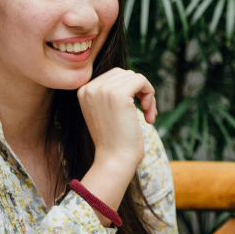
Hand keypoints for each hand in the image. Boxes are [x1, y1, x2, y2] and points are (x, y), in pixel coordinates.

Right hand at [76, 68, 155, 225]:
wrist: (114, 160)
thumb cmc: (114, 142)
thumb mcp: (106, 112)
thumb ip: (111, 93)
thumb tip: (131, 76)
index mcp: (84, 91)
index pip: (113, 76)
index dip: (130, 90)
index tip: (136, 110)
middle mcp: (90, 87)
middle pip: (124, 73)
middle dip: (139, 90)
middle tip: (146, 113)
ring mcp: (103, 90)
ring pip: (134, 76)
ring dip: (147, 95)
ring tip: (148, 115)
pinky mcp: (119, 94)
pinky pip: (142, 81)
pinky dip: (150, 94)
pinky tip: (150, 114)